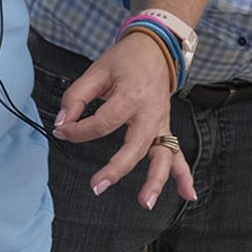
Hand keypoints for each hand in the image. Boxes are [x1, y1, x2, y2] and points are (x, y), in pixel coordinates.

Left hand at [52, 33, 195, 206]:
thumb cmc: (125, 60)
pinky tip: (188, 195)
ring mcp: (161, 122)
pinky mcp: (166, 128)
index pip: (103, 122)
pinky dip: (184, 176)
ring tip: (146, 202)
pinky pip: (178, 154)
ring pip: (163, 156)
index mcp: (131, 95)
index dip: (79, 130)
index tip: (64, 130)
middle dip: (116, 169)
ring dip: (156, 181)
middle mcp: (150, 112)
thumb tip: (63, 123)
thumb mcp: (96, 71)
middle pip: (135, 146)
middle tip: (97, 186)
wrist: (156, 49)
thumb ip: (76, 97)